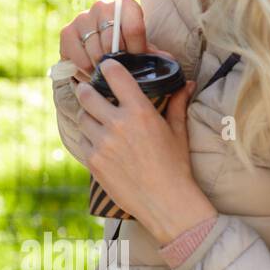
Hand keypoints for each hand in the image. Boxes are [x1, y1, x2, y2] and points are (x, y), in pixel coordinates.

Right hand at [59, 0, 147, 76]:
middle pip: (112, 42)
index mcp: (125, 5)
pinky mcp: (66, 32)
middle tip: (119, 69)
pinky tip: (91, 71)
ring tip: (106, 73)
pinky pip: (79, 59)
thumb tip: (164, 58)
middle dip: (117, 61)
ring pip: (95, 52)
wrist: (98, 47)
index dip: (136, 50)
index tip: (136, 60)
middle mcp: (102, 6)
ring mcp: (82, 18)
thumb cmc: (125, 47)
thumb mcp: (142, 49)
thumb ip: (153, 53)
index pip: (133, 29)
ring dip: (101, 69)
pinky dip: (86, 71)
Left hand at [74, 58, 215, 243]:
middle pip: (86, 94)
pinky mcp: (92, 161)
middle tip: (90, 92)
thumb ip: (177, 104)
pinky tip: (100, 143)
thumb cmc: (175, 166)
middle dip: (86, 90)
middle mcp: (117, 124)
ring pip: (81, 117)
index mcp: (139, 112)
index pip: (114, 75)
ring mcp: (102, 143)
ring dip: (87, 116)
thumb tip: (188, 83)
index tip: (106, 67)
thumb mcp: (178, 132)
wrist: (165, 202)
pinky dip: (88, 139)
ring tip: (97, 120)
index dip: (108, 68)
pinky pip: (82, 140)